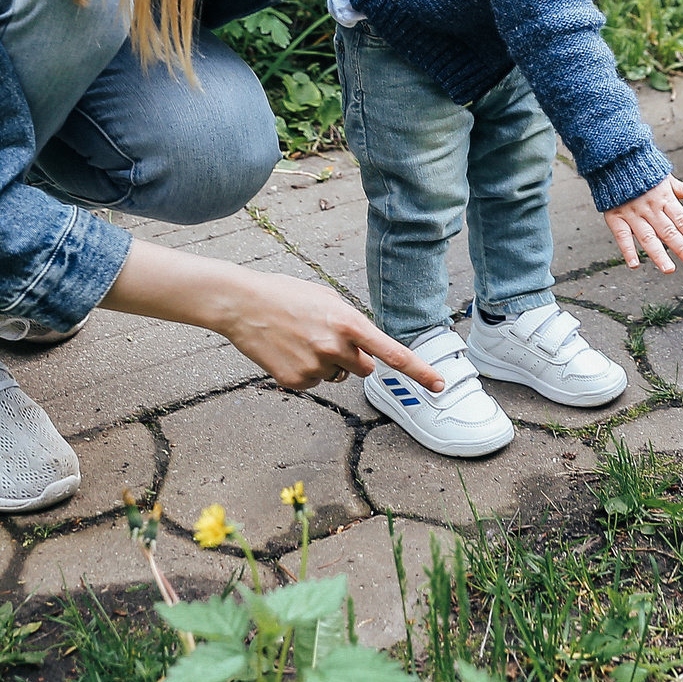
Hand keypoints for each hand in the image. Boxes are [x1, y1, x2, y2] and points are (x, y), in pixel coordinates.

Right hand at [217, 266, 445, 392]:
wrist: (243, 304)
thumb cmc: (287, 295)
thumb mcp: (327, 299)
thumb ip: (352, 324)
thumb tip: (366, 349)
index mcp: (348, 323)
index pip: (392, 353)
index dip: (419, 371)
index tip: (439, 386)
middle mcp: (336, 347)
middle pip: (365, 369)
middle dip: (355, 359)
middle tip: (329, 340)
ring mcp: (315, 367)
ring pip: (337, 377)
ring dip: (328, 364)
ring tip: (302, 340)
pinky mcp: (296, 381)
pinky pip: (315, 383)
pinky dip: (306, 371)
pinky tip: (288, 351)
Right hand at [604, 176, 682, 272]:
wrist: (613, 158)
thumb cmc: (640, 168)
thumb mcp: (662, 175)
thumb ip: (677, 187)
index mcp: (664, 197)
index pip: (682, 220)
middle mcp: (650, 207)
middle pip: (669, 231)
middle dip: (682, 249)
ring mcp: (632, 213)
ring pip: (648, 237)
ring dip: (659, 255)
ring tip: (669, 269)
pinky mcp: (615, 216)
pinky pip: (622, 236)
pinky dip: (628, 250)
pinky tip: (635, 265)